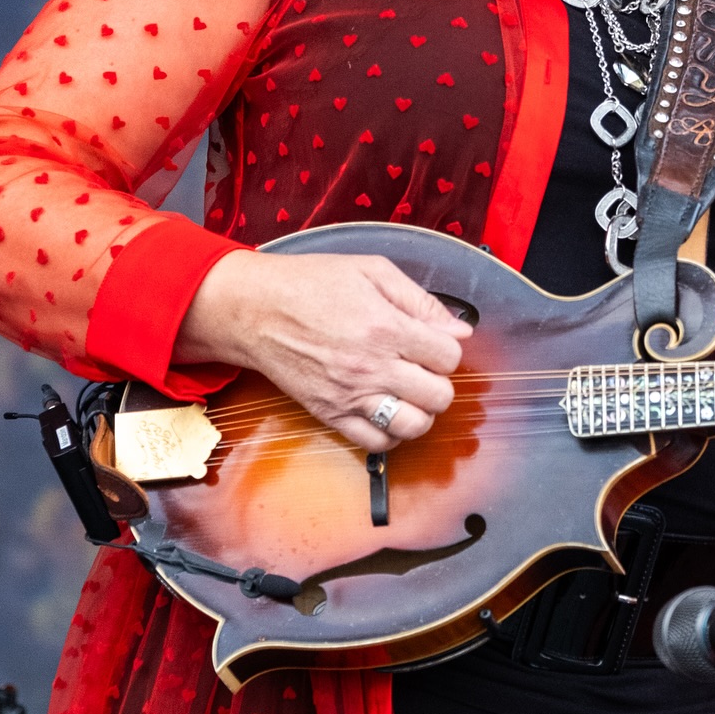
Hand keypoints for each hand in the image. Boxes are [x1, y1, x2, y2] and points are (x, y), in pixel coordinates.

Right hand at [175, 250, 472, 450]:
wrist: (255, 310)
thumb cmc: (311, 283)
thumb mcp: (372, 270)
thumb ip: (421, 301)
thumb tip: (459, 330)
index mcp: (387, 328)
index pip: (449, 358)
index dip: (448, 350)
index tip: (433, 344)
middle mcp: (373, 367)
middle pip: (439, 396)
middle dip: (439, 382)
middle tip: (423, 369)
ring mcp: (351, 395)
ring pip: (413, 426)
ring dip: (420, 412)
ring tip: (409, 393)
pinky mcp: (330, 413)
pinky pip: (376, 442)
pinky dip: (391, 434)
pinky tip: (388, 411)